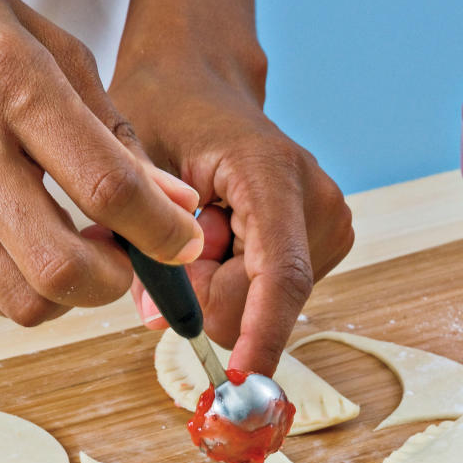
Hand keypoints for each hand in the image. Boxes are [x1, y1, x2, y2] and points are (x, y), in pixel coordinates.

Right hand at [0, 0, 203, 323]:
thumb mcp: (45, 38)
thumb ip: (114, 125)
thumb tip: (173, 200)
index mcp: (12, 84)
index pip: (105, 186)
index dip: (161, 229)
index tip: (184, 237)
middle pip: (62, 267)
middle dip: (119, 278)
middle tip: (130, 251)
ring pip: (23, 299)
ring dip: (75, 295)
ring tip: (88, 253)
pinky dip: (32, 290)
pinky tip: (43, 249)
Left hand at [109, 54, 353, 373]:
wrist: (201, 84)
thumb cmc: (164, 113)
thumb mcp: (132, 164)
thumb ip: (140, 241)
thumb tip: (161, 320)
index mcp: (272, 172)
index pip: (278, 275)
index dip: (259, 334)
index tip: (238, 378)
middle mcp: (317, 200)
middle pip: (259, 300)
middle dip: (206, 293)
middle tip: (175, 240)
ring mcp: (329, 223)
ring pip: (259, 304)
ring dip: (216, 283)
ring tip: (204, 224)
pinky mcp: (326, 243)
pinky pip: (265, 296)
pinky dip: (232, 280)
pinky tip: (223, 233)